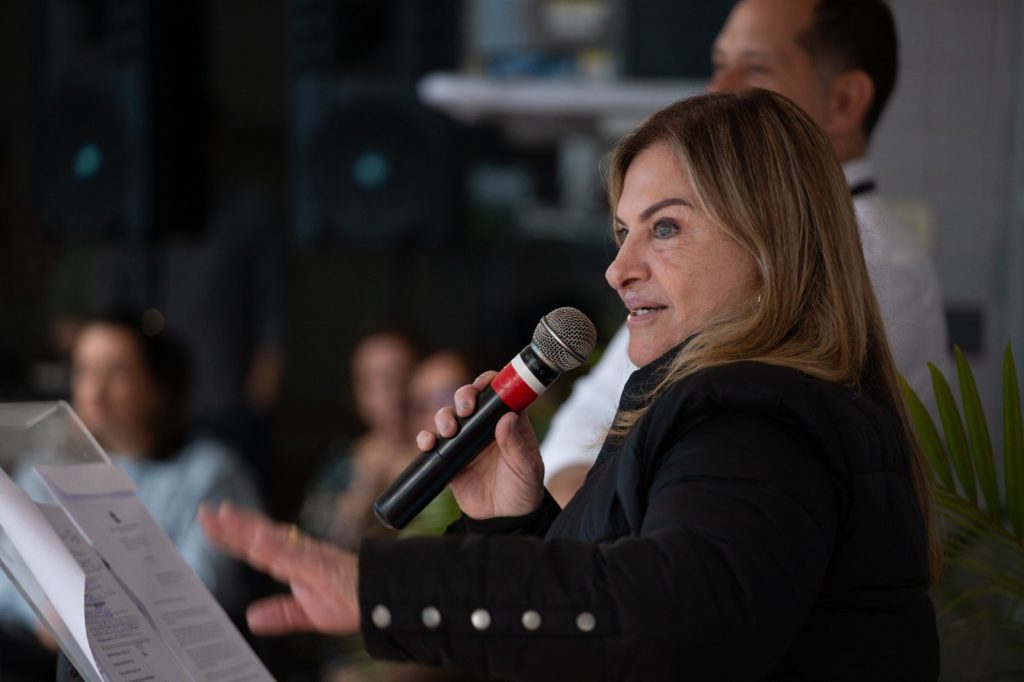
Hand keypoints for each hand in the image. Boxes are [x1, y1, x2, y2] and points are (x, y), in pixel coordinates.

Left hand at [198, 501, 359, 634]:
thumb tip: (252, 618)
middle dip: (232, 525)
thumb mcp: (308, 614)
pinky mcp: (321, 565)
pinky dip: (276, 547)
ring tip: (224, 516)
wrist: (382, 599)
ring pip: (273, 539)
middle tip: (205, 511)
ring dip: (248, 528)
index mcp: (295, 563)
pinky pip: (296, 555)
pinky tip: (258, 541)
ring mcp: (310, 557)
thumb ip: (281, 614)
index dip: (233, 535)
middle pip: (260, 536)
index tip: (210, 522)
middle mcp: (300, 553)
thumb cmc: (352, 601)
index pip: (258, 546)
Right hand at [416, 372, 544, 519]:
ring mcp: (466, 441)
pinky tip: (428, 443)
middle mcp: (486, 427)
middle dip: (463, 395)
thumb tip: (507, 418)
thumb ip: (517, 445)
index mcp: (510, 423)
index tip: (483, 383)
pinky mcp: (450, 458)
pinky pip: (433, 443)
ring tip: (449, 431)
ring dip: (444, 416)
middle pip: (469, 398)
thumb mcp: (527, 469)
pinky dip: (426, 438)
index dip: (490, 381)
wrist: (504, 521)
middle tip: (465, 408)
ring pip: (449, 416)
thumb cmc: (523, 491)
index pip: (499, 392)